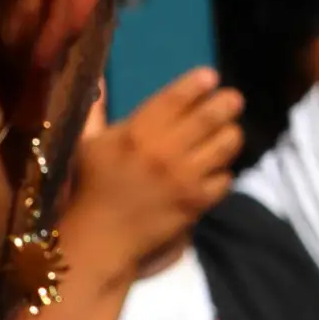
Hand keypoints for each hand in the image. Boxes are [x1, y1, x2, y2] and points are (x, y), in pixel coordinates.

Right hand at [63, 68, 242, 281]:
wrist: (95, 242)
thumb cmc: (88, 189)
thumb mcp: (88, 146)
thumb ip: (98, 111)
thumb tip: (98, 77)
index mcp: (136, 132)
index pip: (179, 96)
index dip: (200, 82)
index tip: (209, 78)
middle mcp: (164, 150)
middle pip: (214, 113)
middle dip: (228, 102)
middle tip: (231, 101)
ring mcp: (183, 177)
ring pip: (228, 142)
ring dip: (229, 135)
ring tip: (223, 135)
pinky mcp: (196, 202)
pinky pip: (226, 177)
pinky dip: (222, 172)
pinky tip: (212, 171)